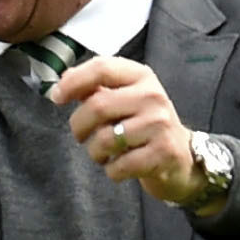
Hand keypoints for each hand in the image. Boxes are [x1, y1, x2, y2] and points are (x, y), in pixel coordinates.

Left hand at [52, 57, 200, 206]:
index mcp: (142, 76)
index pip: (102, 68)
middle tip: (80, 135)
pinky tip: (120, 166)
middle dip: (78, 126)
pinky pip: (118, 166)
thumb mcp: (127, 99)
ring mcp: (159, 125)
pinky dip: (111, 171)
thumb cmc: (145, 126)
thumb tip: (62, 82)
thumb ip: (97, 89)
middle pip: (97, 105)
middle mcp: (153, 96)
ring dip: (94, 152)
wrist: (183, 159)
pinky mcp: (162, 153)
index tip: (56, 97)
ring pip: (104, 139)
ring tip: (103, 153)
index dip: (73, 82)